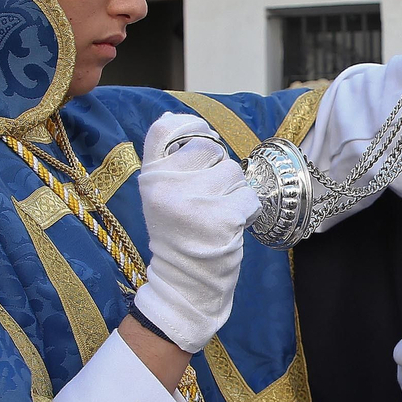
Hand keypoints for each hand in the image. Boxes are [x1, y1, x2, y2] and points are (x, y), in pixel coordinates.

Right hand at [131, 113, 261, 353]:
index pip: (167, 128)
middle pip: (212, 150)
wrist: (182, 284)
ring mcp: (195, 201)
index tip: (203, 147)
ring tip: (218, 215)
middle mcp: (167, 185)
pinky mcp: (222, 218)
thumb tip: (176, 117)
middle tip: (208, 200)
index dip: (191, 129)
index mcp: (151, 177)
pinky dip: (248, 212)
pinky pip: (250, 197)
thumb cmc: (178, 236)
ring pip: (234, 173)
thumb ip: (169, 161)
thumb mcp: (160, 196)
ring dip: (235, 193)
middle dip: (219, 172)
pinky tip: (231, 227)